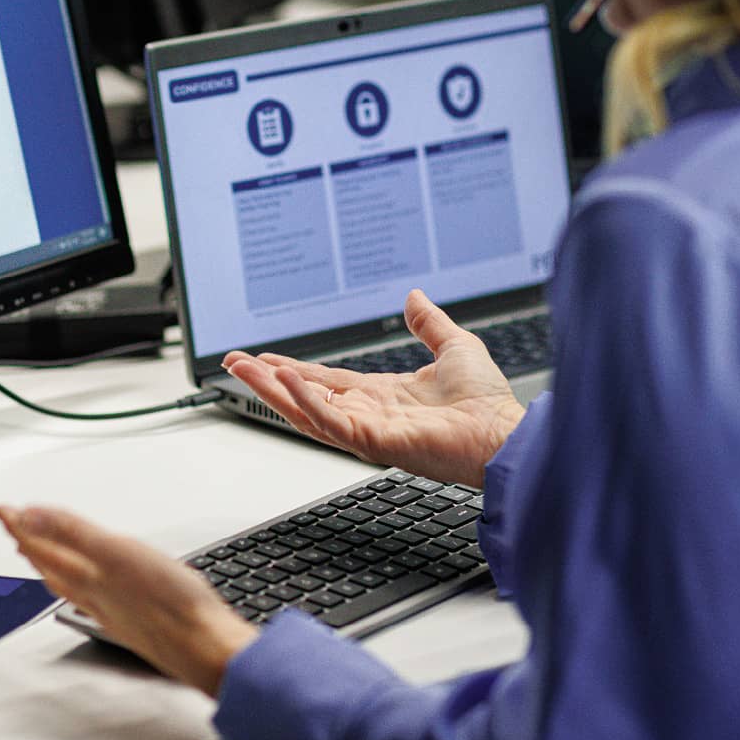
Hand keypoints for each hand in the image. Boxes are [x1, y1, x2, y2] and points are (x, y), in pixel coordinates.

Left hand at [0, 505, 257, 696]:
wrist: (203, 646)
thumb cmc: (170, 603)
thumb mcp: (116, 553)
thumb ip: (71, 533)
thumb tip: (29, 517)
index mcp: (88, 573)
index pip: (42, 544)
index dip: (22, 524)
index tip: (4, 510)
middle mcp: (93, 592)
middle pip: (50, 563)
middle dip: (29, 541)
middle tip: (14, 524)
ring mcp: (110, 606)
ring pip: (67, 580)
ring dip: (49, 560)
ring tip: (38, 549)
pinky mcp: (130, 617)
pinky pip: (88, 595)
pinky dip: (77, 581)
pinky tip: (86, 584)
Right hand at [223, 289, 524, 487]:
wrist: (506, 433)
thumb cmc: (489, 403)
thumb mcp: (454, 346)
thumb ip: (429, 324)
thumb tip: (415, 297)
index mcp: (381, 396)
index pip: (325, 381)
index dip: (293, 369)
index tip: (265, 358)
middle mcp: (368, 414)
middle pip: (304, 396)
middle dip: (266, 382)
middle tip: (233, 364)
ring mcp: (368, 430)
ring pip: (307, 410)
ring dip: (272, 391)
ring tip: (243, 369)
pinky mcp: (375, 442)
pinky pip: (331, 422)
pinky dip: (306, 401)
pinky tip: (286, 381)